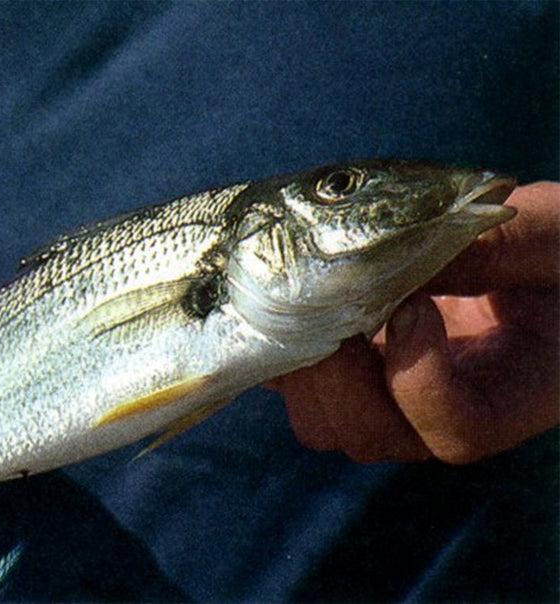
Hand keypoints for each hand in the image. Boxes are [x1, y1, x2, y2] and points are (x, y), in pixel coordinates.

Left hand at [269, 182, 558, 463]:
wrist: (538, 263)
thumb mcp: (549, 236)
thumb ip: (490, 250)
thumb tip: (397, 251)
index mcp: (519, 392)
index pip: (459, 432)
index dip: (419, 382)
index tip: (413, 308)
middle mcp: (448, 413)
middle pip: (375, 436)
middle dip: (341, 376)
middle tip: (336, 305)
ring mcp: (395, 401)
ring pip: (327, 422)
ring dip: (306, 366)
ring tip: (316, 301)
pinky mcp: (355, 374)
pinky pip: (297, 388)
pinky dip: (279, 352)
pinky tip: (287, 303)